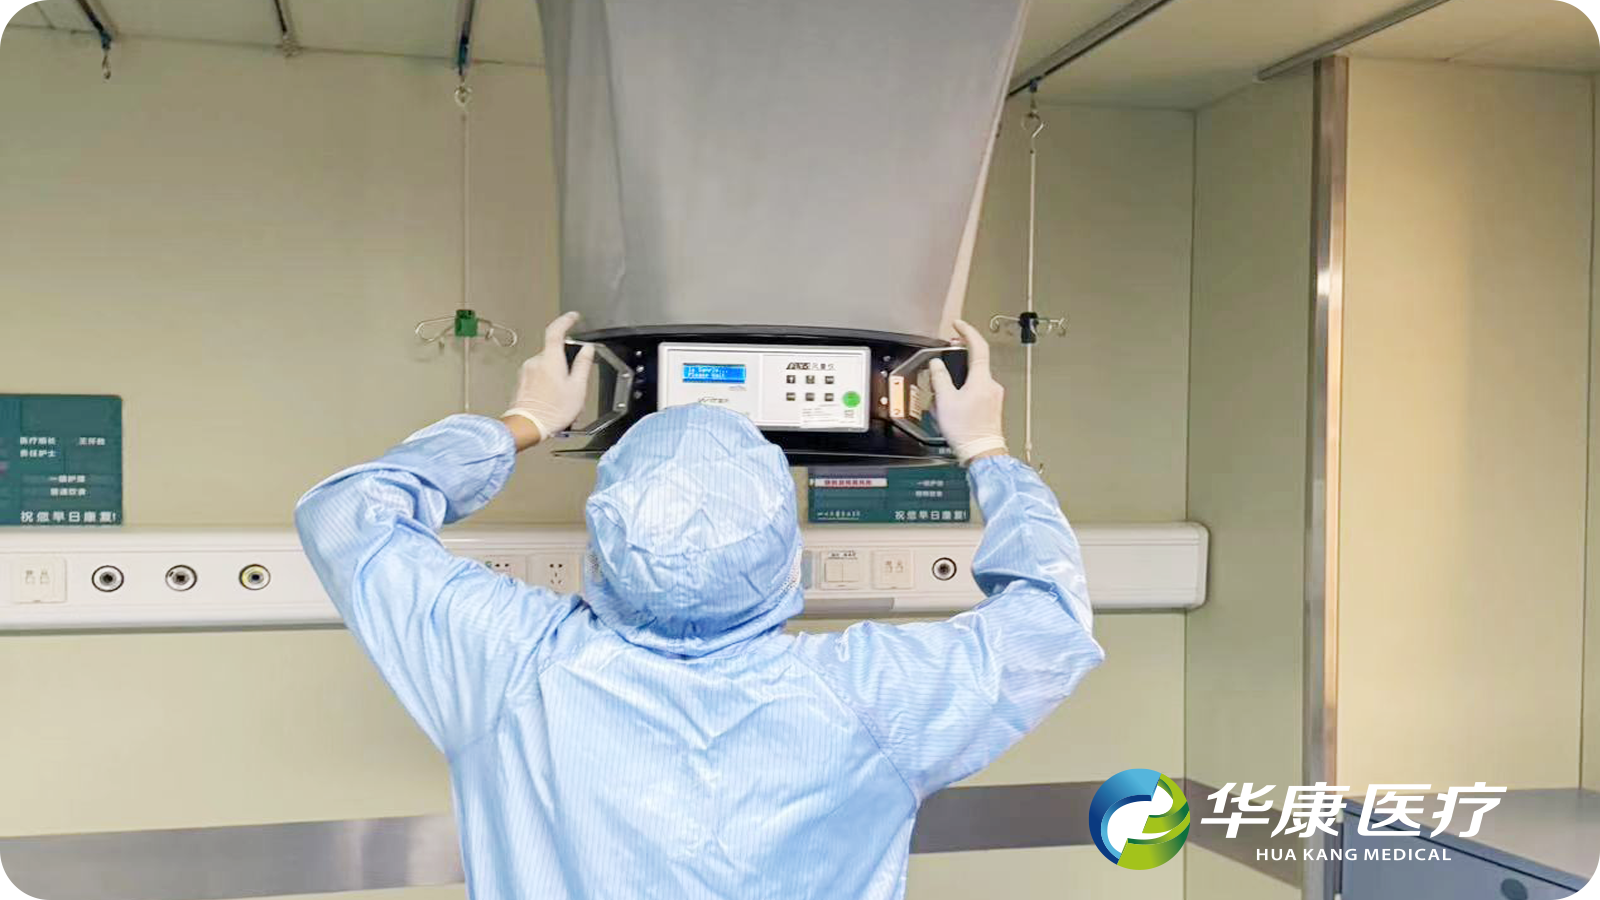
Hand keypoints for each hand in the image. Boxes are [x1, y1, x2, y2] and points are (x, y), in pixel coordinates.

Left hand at [501, 312, 595, 450]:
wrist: (528, 426)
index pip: (556, 330)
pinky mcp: (521, 382)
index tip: (573, 317)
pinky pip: (538, 377)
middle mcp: (535, 361)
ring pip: (546, 367)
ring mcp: (526, 371)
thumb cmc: (553, 410)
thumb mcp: (577, 388)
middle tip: (574, 382)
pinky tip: (552, 401)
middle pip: (553, 353)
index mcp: (550, 359)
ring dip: (556, 377)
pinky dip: (547, 385)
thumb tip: (587, 349)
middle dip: (565, 364)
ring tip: (562, 398)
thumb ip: (583, 365)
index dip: (566, 321)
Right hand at [928, 320, 1007, 464]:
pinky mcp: (991, 406)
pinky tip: (951, 406)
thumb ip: (940, 378)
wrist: (982, 452)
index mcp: (982, 379)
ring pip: (973, 378)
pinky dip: (963, 392)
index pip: (978, 347)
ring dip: (957, 381)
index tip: (957, 325)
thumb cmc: (966, 430)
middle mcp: (991, 384)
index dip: (967, 332)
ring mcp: (993, 395)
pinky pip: (976, 390)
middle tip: (943, 361)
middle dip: (957, 360)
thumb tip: (937, 364)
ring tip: (942, 395)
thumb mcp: (945, 401)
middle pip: (974, 362)